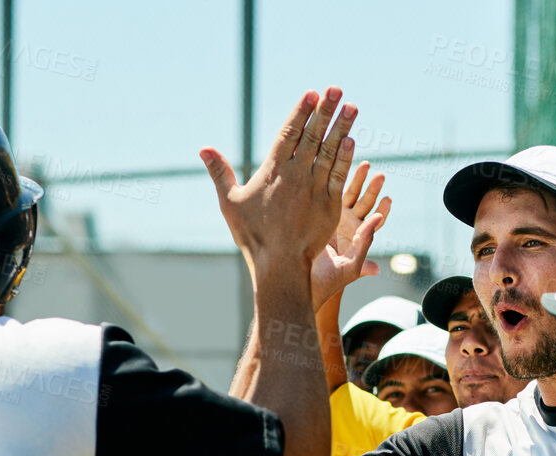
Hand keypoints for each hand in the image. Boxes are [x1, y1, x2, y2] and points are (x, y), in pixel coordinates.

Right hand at [200, 87, 359, 278]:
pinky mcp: (329, 204)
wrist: (279, 265)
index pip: (289, 133)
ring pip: (330, 151)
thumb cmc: (253, 235)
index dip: (301, 112)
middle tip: (336, 89)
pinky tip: (352, 139)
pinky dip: (345, 157)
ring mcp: (315, 188)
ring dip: (341, 127)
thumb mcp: (230, 202)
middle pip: (312, 136)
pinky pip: (339, 175)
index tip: (311, 94)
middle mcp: (296, 175)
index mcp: (272, 171)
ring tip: (352, 106)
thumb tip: (203, 148)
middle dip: (325, 111)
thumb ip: (220, 172)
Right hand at [310, 161, 390, 308]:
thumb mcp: (349, 267)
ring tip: (366, 164)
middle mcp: (348, 224)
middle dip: (372, 188)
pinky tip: (338, 165)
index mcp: (358, 237)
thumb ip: (364, 250)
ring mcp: (334, 214)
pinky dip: (335, 178)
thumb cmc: (327, 279)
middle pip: (364, 202)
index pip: (374, 221)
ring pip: (349, 193)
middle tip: (379, 176)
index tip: (387, 199)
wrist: (300, 278)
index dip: (382, 209)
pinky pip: (329, 190)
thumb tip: (378, 238)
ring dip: (358, 179)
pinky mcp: (319, 208)